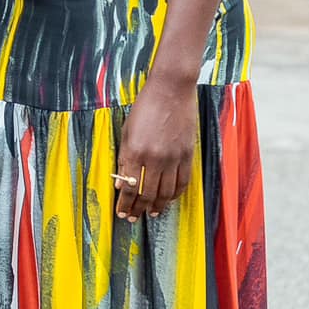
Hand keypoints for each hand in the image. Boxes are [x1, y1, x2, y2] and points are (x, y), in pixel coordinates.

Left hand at [114, 71, 198, 219]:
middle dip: (139, 209)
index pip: (129, 188)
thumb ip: (124, 159)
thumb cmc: (144, 108)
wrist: (170, 91)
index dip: (125, 204)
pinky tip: (168, 199)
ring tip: (151, 213)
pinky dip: (174, 194)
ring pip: (165, 192)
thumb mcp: (127, 131)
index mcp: (135, 152)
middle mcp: (154, 158)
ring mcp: (173, 158)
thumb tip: (121, 184)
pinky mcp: (187, 155)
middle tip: (134, 218)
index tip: (122, 213)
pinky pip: (182, 182)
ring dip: (157, 206)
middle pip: (147, 194)